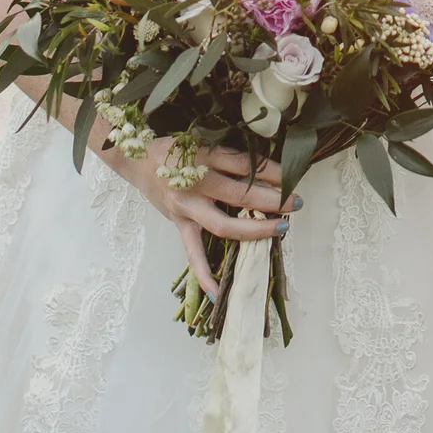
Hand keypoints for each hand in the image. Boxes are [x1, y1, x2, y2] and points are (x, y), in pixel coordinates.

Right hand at [113, 143, 300, 298]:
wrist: (136, 160)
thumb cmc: (174, 149)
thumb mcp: (203, 140)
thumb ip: (230, 154)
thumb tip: (266, 167)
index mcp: (203, 157)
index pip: (244, 165)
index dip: (272, 171)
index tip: (292, 177)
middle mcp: (195, 184)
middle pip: (239, 194)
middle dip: (272, 199)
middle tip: (296, 202)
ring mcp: (186, 208)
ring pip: (223, 225)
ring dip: (254, 229)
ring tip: (280, 228)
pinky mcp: (179, 224)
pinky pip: (192, 253)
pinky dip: (204, 274)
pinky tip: (217, 292)